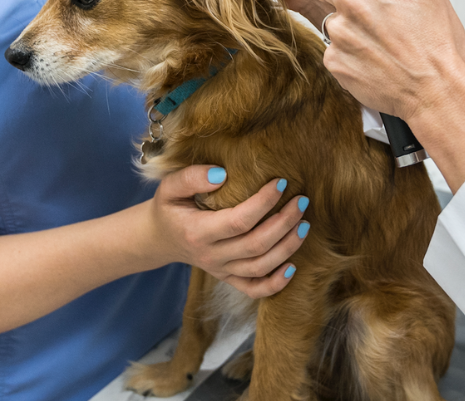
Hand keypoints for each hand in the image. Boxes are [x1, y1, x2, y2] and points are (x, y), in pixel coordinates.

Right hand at [148, 166, 308, 297]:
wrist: (160, 238)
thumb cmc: (169, 207)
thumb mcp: (169, 187)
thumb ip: (192, 177)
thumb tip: (222, 174)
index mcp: (198, 232)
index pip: (238, 221)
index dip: (263, 203)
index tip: (281, 182)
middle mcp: (211, 256)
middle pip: (255, 245)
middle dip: (284, 223)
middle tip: (302, 200)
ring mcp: (221, 271)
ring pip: (260, 267)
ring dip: (287, 248)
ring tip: (304, 224)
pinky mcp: (228, 279)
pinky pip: (254, 289)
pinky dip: (275, 284)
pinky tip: (293, 267)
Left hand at [275, 0, 464, 121]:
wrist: (437, 86)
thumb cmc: (436, 37)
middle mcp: (350, 1)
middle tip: (367, 4)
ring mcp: (339, 32)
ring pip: (328, 16)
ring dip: (345, 21)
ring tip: (378, 35)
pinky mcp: (334, 60)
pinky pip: (332, 47)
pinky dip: (348, 49)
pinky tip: (372, 54)